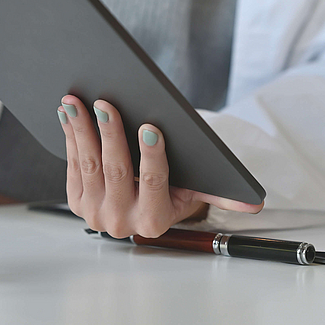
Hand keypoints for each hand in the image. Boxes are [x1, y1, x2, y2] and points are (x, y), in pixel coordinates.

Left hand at [59, 95, 262, 237]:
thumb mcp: (197, 192)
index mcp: (154, 222)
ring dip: (82, 130)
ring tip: (77, 102)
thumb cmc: (172, 191)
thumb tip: (256, 202)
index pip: (155, 183)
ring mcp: (95, 213)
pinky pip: (73, 165)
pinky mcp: (77, 202)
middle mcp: (122, 222)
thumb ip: (222, 194)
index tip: (150, 127)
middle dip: (110, 134)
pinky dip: (70, 137)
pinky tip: (68, 115)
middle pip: (118, 170)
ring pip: (90, 165)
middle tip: (105, 103)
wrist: (140, 209)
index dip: (152, 155)